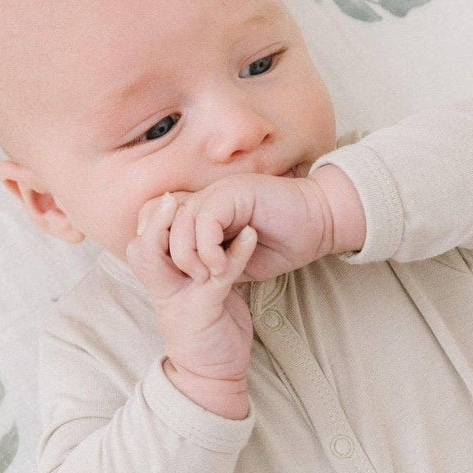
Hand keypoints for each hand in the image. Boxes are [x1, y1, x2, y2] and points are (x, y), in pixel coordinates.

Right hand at [125, 192, 260, 382]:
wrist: (212, 375)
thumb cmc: (208, 330)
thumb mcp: (197, 293)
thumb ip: (195, 267)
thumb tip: (206, 236)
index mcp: (160, 282)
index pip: (141, 243)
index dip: (150, 220)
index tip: (169, 199)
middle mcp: (163, 288)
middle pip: (142, 247)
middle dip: (153, 219)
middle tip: (172, 197)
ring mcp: (180, 299)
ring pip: (162, 258)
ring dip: (180, 230)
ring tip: (199, 206)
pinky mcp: (204, 310)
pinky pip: (216, 276)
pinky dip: (236, 253)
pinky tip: (250, 236)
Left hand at [136, 175, 334, 284]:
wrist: (318, 227)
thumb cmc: (280, 245)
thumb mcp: (233, 264)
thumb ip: (208, 264)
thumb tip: (181, 278)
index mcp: (198, 213)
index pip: (155, 223)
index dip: (154, 248)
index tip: (172, 279)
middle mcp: (202, 199)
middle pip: (158, 220)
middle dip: (168, 256)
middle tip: (193, 280)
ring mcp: (215, 193)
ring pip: (179, 221)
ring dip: (189, 255)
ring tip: (208, 277)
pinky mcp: (232, 192)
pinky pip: (206, 218)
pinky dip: (208, 247)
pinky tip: (221, 266)